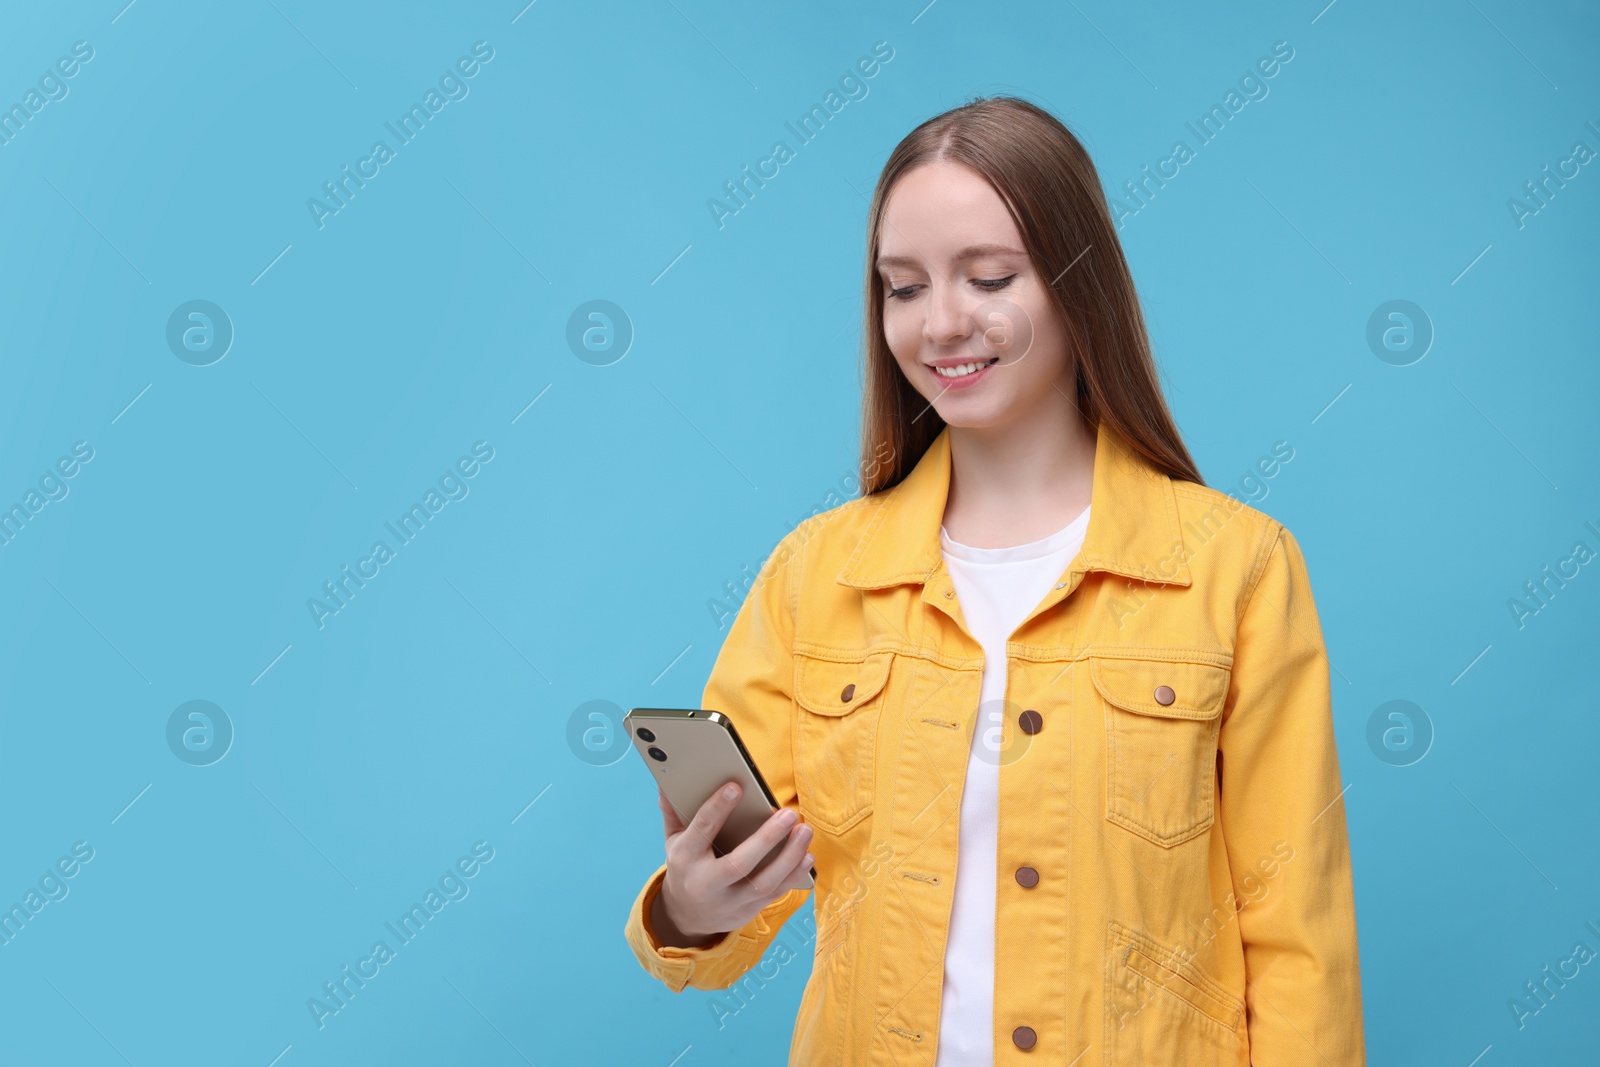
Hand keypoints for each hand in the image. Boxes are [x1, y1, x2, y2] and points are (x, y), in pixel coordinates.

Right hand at [652, 781, 813, 945]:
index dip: (717, 808)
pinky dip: (794, 875)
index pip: (701, 831)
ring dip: (789, 857)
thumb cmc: (686, 867)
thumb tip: (666, 783)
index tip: (736, 787)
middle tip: (789, 814)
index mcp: (685, 859)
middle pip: (739, 863)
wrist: (687, 916)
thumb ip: (674, 813)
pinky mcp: (748, 911)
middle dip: (767, 838)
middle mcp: (706, 883)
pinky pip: (774, 894)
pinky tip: (807, 856)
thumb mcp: (673, 841)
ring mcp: (729, 901)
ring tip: (804, 830)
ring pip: (762, 883)